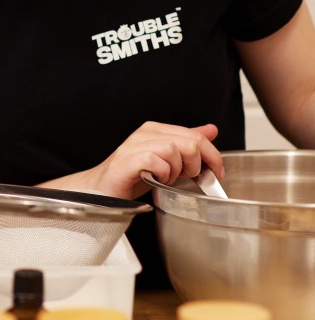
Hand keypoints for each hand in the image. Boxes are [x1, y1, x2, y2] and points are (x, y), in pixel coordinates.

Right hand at [69, 122, 222, 200]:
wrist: (104, 189)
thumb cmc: (134, 176)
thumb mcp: (168, 159)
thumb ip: (187, 143)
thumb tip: (211, 129)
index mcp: (156, 130)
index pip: (196, 135)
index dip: (212, 156)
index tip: (216, 173)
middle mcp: (144, 134)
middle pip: (189, 142)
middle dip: (195, 165)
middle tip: (186, 178)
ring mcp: (134, 146)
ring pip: (173, 150)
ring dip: (175, 171)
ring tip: (165, 179)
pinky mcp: (126, 161)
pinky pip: (154, 161)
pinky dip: (160, 174)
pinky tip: (155, 180)